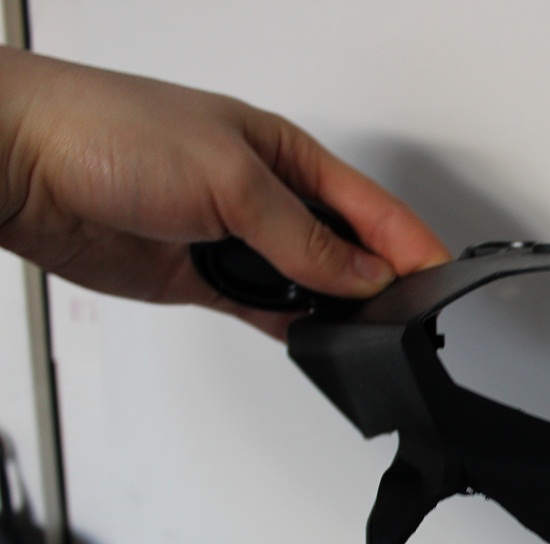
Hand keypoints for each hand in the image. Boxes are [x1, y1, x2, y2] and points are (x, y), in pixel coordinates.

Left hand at [0, 47, 449, 338]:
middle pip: (346, 248)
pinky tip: (316, 339)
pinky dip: (293, 327)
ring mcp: (236, 241)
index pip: (368, 206)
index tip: (439, 278)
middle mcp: (267, 196)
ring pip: (309, 285)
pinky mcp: (204, 279)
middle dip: (379, 280)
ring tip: (364, 332)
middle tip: (409, 315)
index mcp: (285, 154)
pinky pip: (267, 311)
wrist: (21, 164)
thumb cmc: (110, 131)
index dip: (407, 243)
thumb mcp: (230, 180)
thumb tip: (363, 275)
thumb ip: (303, 238)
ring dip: (334, 307)